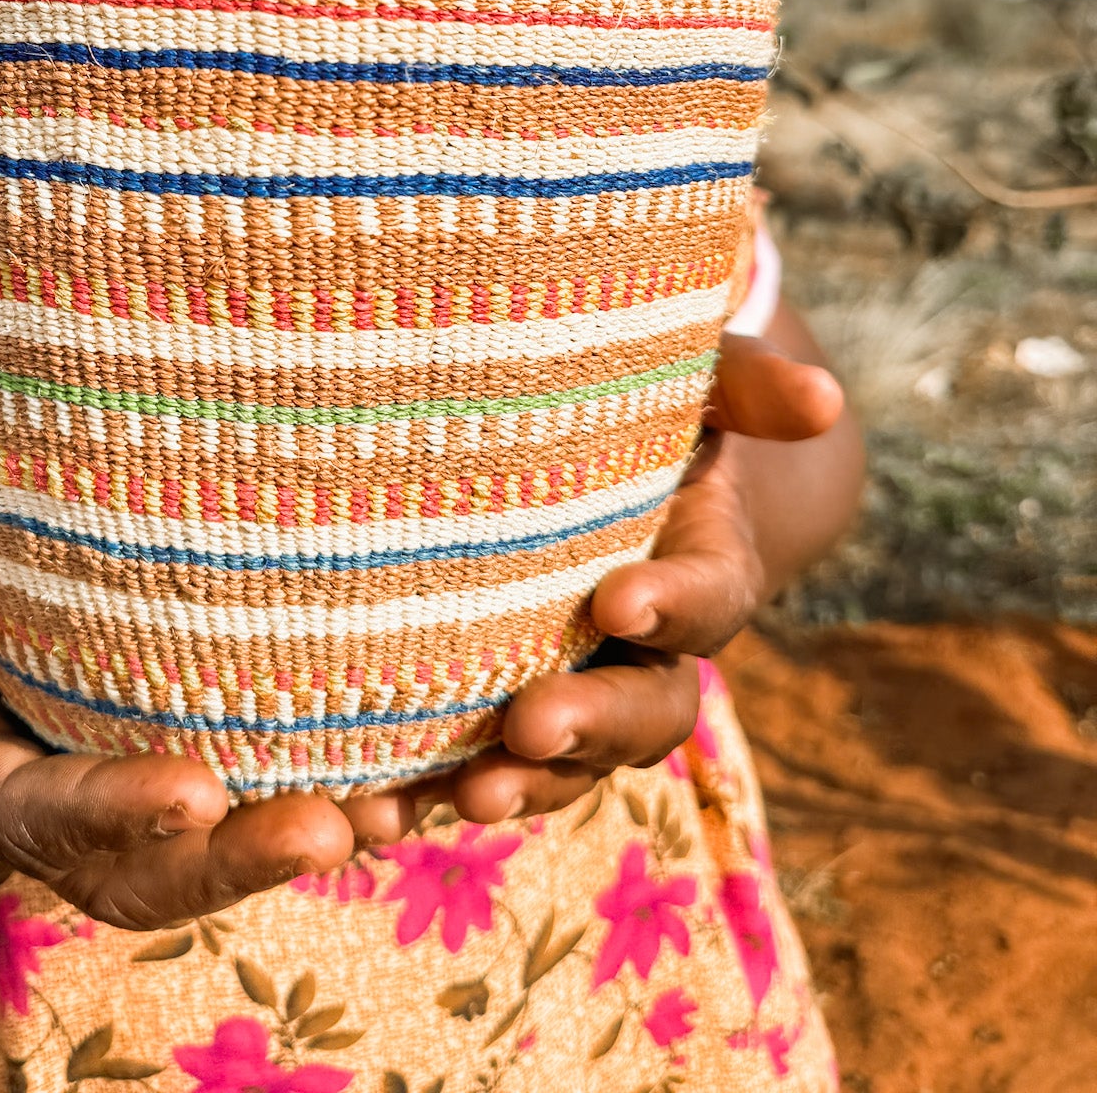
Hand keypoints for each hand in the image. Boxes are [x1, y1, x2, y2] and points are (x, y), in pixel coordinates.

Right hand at [0, 478, 357, 928]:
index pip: (37, 811)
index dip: (114, 811)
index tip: (197, 791)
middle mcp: (45, 802)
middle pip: (137, 874)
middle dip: (231, 864)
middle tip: (329, 829)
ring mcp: (109, 791)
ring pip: (199, 859)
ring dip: (288, 848)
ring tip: (388, 815)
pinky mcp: (163, 755)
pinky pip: (236, 805)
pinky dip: (312, 802)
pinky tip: (404, 781)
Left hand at [349, 327, 848, 837]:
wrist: (582, 457)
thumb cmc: (642, 412)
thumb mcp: (695, 385)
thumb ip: (748, 387)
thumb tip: (824, 396)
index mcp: (704, 568)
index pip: (709, 598)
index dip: (672, 605)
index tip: (619, 600)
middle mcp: (648, 649)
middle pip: (646, 710)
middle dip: (594, 724)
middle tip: (532, 724)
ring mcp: (577, 690)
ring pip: (571, 762)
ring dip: (524, 785)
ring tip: (468, 794)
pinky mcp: (497, 713)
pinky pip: (474, 769)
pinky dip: (426, 797)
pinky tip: (376, 814)